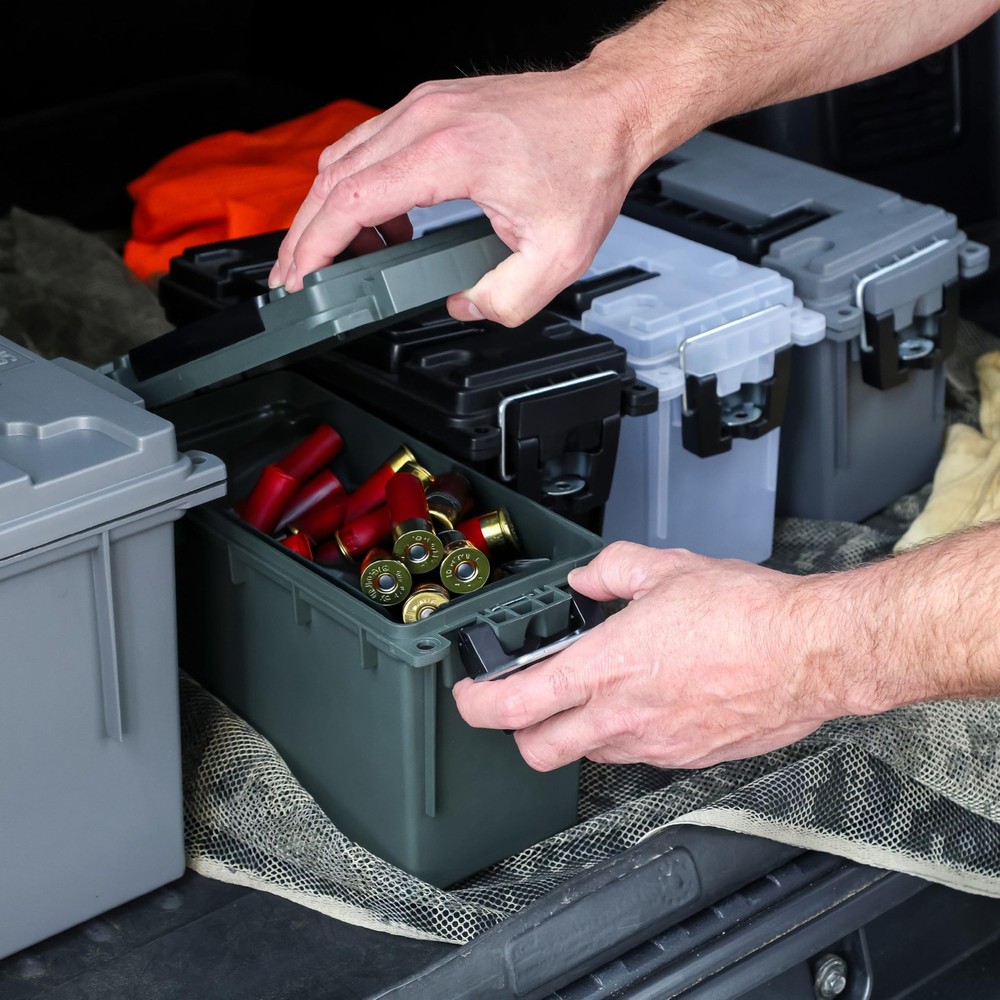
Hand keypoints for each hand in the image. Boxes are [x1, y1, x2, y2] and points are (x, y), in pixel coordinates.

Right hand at [268, 65, 648, 326]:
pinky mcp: (429, 106)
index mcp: (449, 154)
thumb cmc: (587, 164)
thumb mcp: (558, 257)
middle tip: (299, 278)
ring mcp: (424, 106)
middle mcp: (426, 119)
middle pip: (333, 178)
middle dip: (306, 236)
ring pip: (344, 159)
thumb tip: (462, 306)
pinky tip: (384, 221)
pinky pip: (370, 146)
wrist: (609, 111)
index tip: (301, 278)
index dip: (316, 246)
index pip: (352, 200)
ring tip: (341, 259)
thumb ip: (504, 300)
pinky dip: (359, 187)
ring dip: (329, 211)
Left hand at [452, 541, 856, 770]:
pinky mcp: (688, 758)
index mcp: (607, 667)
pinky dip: (625, 738)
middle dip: (518, 734)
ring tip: (593, 697)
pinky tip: (646, 705)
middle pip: (538, 751)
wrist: (812, 653)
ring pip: (588, 757)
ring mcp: (656, 744)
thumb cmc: (748, 615)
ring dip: (576, 733)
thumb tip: (588, 579)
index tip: (471, 696)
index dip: (478, 705)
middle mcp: (624, 715)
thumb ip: (612, 571)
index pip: (516, 704)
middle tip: (523, 706)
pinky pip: (638, 757)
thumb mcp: (666, 569)